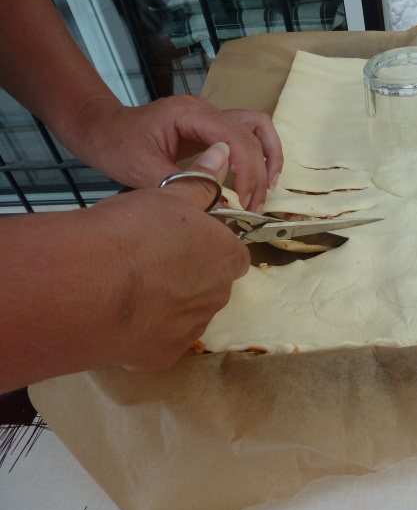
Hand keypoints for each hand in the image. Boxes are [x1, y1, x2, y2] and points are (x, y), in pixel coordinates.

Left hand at [73, 96, 282, 212]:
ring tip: (266, 190)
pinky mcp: (211, 131)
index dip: (248, 170)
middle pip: (252, 134)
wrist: (99, 129)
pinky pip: (247, 137)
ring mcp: (211, 118)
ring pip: (258, 129)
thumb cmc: (115, 144)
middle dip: (258, 173)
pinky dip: (259, 156)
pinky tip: (256, 180)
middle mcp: (206, 110)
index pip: (236, 136)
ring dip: (268, 159)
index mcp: (190, 113)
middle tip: (252, 207)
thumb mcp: (143, 169)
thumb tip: (222, 203)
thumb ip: (184, 184)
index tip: (244, 201)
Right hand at [90, 142, 249, 370]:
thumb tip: (223, 153)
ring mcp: (193, 329)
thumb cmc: (133, 232)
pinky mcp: (164, 356)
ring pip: (188, 315)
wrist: (92, 285)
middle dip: (189, 277)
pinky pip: (161, 342)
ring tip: (131, 290)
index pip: (232, 253)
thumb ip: (200, 182)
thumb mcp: (168, 195)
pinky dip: (146, 333)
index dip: (209, 246)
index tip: (182, 242)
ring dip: (169, 305)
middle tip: (150, 263)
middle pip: (211, 285)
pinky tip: (121, 319)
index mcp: (226, 256)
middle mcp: (218, 295)